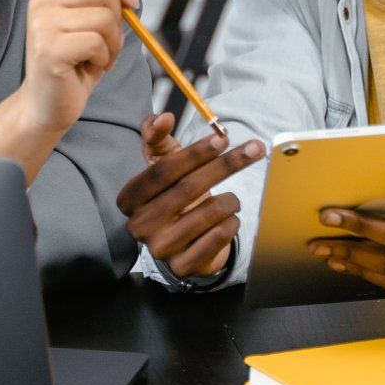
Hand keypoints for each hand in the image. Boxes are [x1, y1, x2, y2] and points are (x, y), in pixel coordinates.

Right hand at [15, 0, 140, 137]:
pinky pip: (97, 42)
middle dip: (118, 20)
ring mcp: (41, 23)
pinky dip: (104, 58)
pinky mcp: (49, 49)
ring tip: (97, 56)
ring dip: (113, 43)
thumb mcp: (96, 16)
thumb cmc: (74, 60)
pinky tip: (89, 67)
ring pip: (105, 17)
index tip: (127, 3)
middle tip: (106, 43)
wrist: (48, 103)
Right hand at [118, 112, 263, 279]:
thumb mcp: (161, 162)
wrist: (184, 241)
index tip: (222, 138)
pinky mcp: (182, 266)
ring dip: (230, 200)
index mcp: (130, 198)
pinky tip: (228, 220)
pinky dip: (231, 223)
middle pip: (188, 188)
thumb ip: (156, 135)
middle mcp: (140, 226)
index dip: (194, 153)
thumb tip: (162, 117)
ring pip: (209, 214)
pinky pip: (218, 237)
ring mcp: (160, 249)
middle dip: (226, 165)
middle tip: (254, 149)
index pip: (163, 171)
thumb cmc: (173, 193)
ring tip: (232, 199)